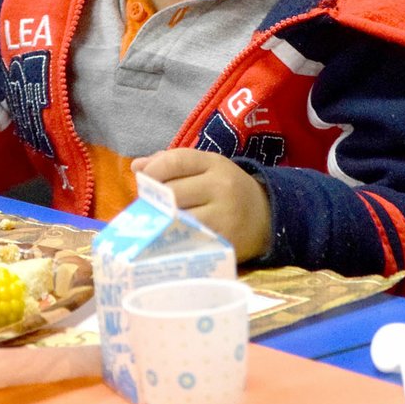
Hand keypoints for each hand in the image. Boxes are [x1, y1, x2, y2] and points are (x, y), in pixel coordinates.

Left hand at [132, 148, 271, 261]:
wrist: (267, 217)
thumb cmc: (226, 190)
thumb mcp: (206, 168)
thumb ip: (172, 163)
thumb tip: (137, 166)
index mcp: (215, 164)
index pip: (177, 160)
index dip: (153, 170)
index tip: (143, 180)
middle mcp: (221, 187)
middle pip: (174, 192)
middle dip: (154, 200)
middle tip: (147, 207)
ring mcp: (224, 217)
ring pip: (179, 218)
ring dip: (161, 222)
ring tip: (155, 223)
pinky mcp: (224, 242)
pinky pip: (189, 241)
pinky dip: (174, 240)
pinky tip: (168, 239)